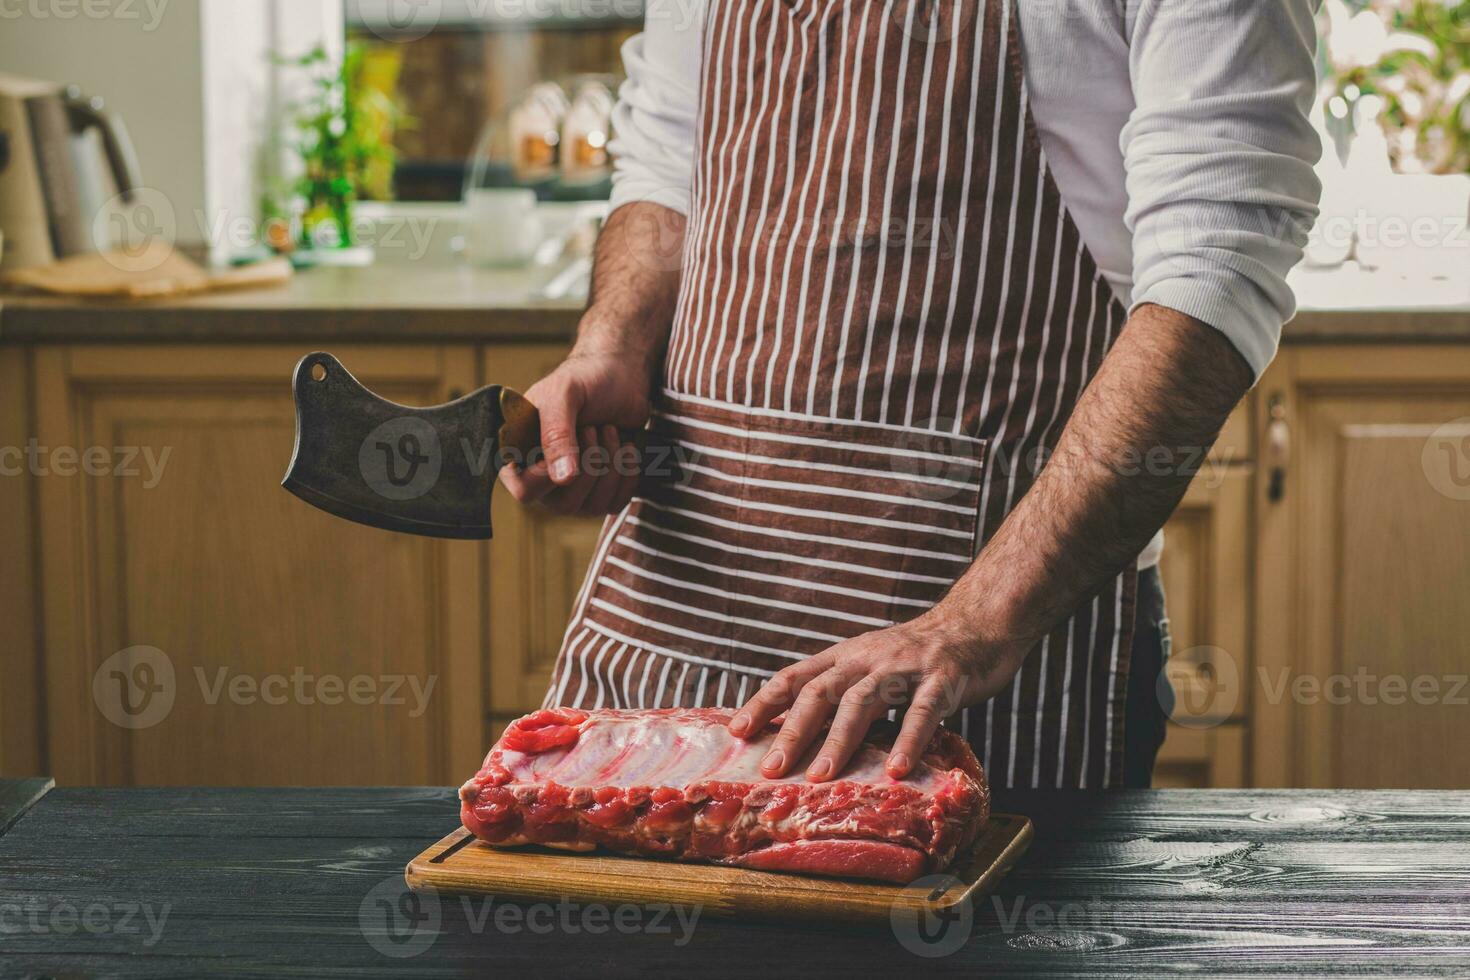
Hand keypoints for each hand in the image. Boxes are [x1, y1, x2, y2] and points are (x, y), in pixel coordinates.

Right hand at [498, 347, 653, 515]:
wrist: (621, 378)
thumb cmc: (585, 381)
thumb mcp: (563, 395)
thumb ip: (556, 433)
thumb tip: (562, 478)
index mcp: (520, 454)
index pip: (524, 490)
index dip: (550, 473)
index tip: (572, 439)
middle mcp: (542, 478)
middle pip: (563, 504)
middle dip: (589, 462)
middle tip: (593, 428)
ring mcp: (572, 490)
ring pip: (593, 507)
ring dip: (610, 465)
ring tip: (609, 431)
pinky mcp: (601, 491)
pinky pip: (615, 504)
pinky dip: (627, 475)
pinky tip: (625, 447)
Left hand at [728, 612, 1028, 781]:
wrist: (976, 623)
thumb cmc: (917, 655)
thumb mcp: (869, 665)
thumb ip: (841, 692)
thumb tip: (800, 736)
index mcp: (845, 657)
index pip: (794, 678)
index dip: (764, 703)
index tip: (736, 733)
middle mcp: (868, 658)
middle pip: (821, 692)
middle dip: (793, 731)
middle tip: (771, 769)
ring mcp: (905, 667)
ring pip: (864, 702)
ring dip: (839, 741)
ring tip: (821, 777)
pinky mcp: (943, 678)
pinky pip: (922, 711)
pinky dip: (907, 740)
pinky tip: (896, 770)